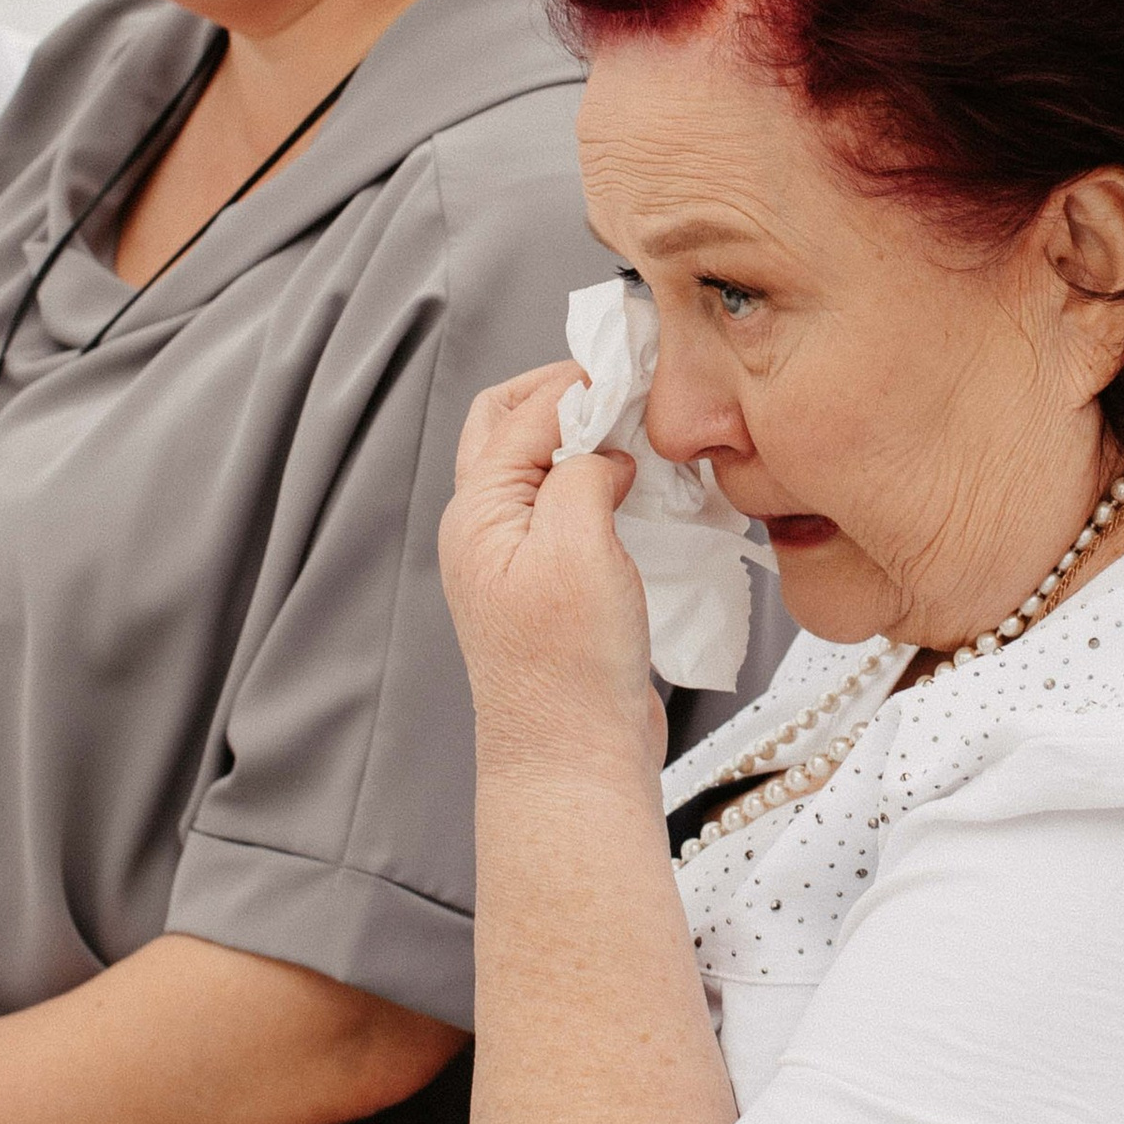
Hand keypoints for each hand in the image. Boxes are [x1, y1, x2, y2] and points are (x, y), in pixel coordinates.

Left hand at [439, 363, 657, 773]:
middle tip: (627, 384)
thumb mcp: (578, 546)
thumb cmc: (569, 667)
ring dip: (588, 438)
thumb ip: (583, 473)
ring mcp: (517, 559)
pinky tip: (646, 490)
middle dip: (565, 393)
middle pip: (510, 427)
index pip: (522, 412)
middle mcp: (487, 530)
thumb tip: (604, 448)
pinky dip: (605, 483)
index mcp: (477, 513)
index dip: (579, 378)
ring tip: (642, 432)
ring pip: (543, 467)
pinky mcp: (553, 586)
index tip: (637, 363)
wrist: (575, 760)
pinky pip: (571, 509)